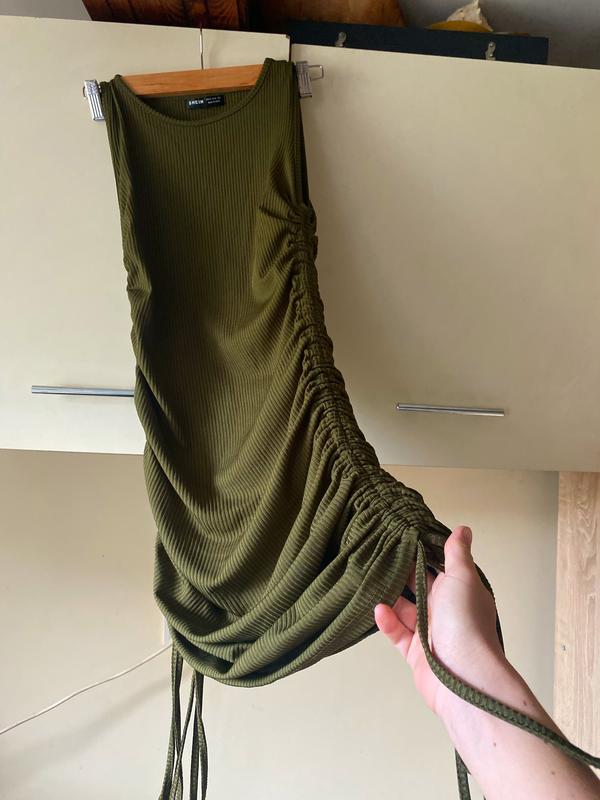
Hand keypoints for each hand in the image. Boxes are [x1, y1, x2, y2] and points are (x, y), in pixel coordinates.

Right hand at [374, 525, 507, 718]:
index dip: (424, 553)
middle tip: (380, 555)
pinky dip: (387, 621)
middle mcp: (447, 611)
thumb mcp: (462, 578)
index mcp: (461, 592)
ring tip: (372, 581)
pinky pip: (398, 633)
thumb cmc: (464, 621)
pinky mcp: (415, 653)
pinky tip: (378, 609)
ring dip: (391, 597)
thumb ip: (457, 554)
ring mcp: (431, 633)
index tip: (404, 536)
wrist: (462, 676)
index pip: (441, 567)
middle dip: (404, 574)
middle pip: (421, 588)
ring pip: (407, 610)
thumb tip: (464, 529)